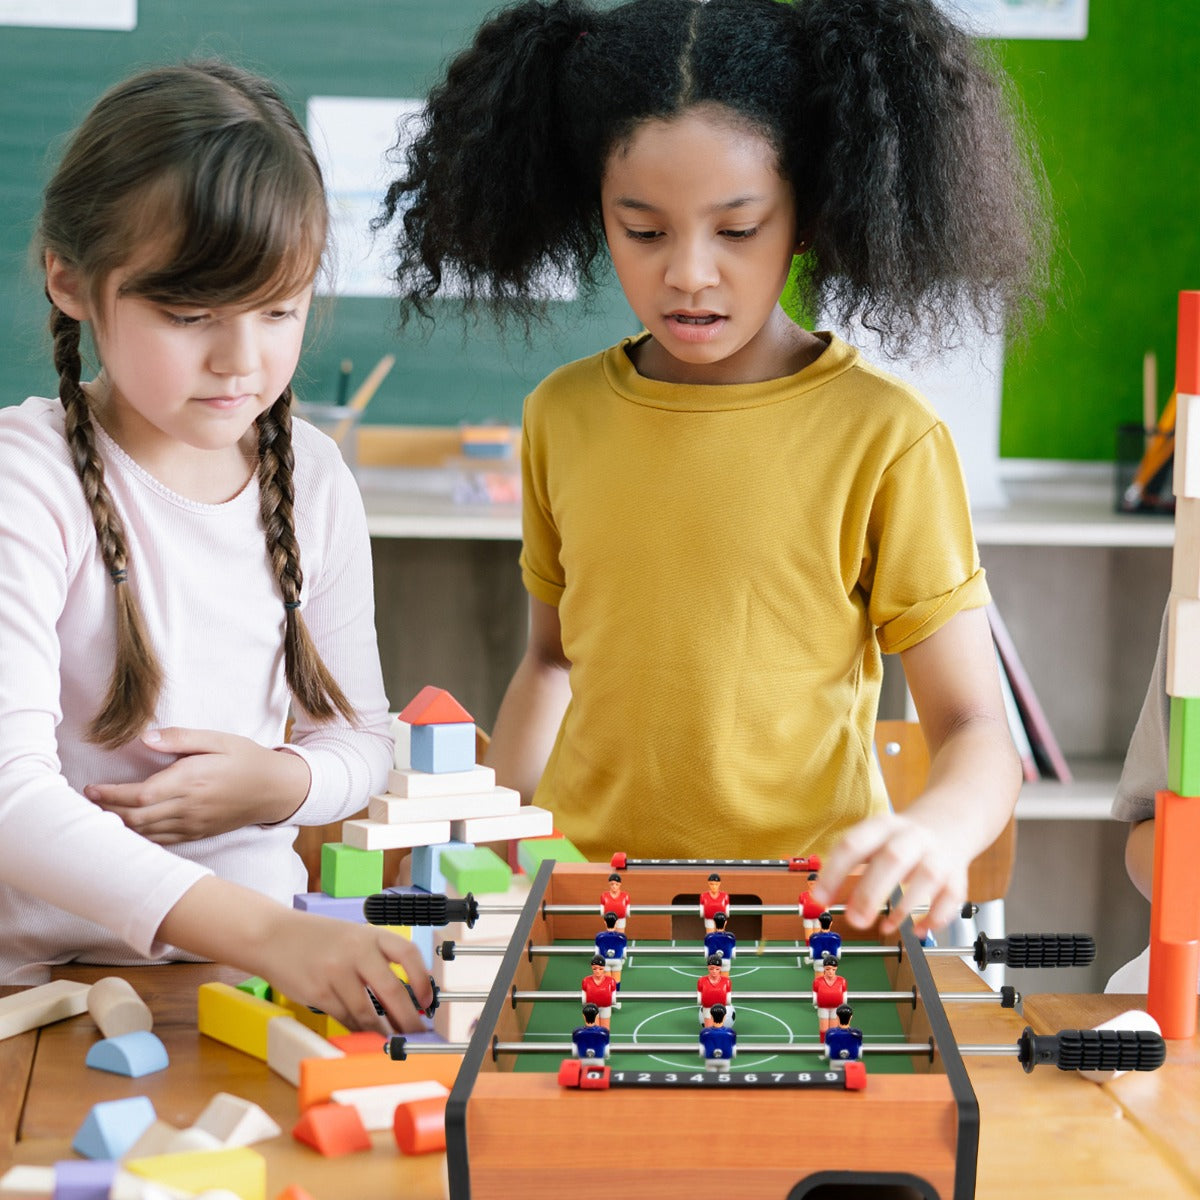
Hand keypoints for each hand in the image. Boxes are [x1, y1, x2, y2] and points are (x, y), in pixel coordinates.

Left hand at [84, 727, 309, 842]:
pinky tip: (128, 829)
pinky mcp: (197, 833)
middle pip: (136, 818)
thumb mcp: (219, 739)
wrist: (276, 789)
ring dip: (119, 827)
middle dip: (107, 813)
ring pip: (145, 833)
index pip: (140, 795)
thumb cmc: (247, 759)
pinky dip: (140, 838)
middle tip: (87, 804)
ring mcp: (193, 824)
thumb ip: (181, 738)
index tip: (91, 789)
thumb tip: (145, 738)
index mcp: (192, 780)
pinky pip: (161, 841)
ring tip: (99, 816)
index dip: (110, 795)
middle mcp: (189, 806)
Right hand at [255, 908, 434, 1032]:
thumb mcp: (353, 936)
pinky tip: (364, 1034)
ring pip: (367, 1012)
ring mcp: (335, 973)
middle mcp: (356, 951)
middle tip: (414, 1034)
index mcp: (370, 934)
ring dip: (382, 1032)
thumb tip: (406, 994)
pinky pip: (345, 1018)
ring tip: (391, 1041)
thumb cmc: (317, 938)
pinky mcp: (318, 993)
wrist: (273, 936)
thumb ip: (376, 958)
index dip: (422, 980)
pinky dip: (357, 1029)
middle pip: (392, 990)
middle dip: (407, 1018)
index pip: (408, 954)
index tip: (428, 1001)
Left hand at [813, 811, 969, 937]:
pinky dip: (935, 917)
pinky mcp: (957, 876)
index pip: (854, 845)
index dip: (835, 873)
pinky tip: (918, 930)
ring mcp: (937, 855)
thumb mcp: (872, 839)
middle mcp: (911, 837)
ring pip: (926, 877)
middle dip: (871, 892)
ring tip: (886, 926)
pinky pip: (951, 898)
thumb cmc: (898, 839)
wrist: (946, 823)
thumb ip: (850, 865)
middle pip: (892, 858)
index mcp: (882, 826)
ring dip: (905, 907)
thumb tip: (823, 897)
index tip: (820, 898)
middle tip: (855, 920)